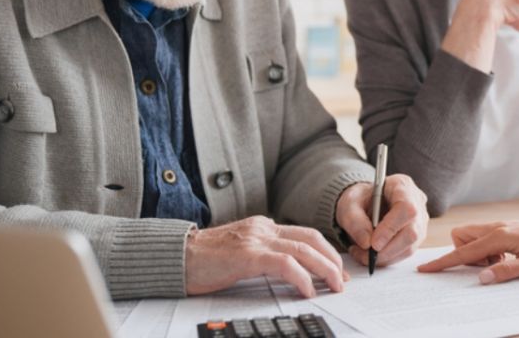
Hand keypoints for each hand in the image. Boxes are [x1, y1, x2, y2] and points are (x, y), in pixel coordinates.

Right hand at [185, 216, 346, 297]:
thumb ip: (262, 255)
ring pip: (304, 250)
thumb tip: (288, 272)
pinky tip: (308, 291)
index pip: (304, 234)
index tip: (337, 269)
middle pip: (311, 239)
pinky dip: (302, 278)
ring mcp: (256, 240)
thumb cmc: (203, 260)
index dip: (325, 251)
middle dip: (333, 260)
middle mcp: (263, 228)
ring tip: (335, 286)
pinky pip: (285, 264)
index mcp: (262, 227)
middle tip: (343, 280)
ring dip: (325, 269)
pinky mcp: (248, 255)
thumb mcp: (239, 252)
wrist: (175, 256)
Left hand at [335, 174, 427, 267]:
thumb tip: (366, 243)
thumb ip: (355, 220)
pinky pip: (405, 252)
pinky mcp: (416, 237)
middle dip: (388, 249)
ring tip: (363, 255)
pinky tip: (371, 255)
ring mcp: (419, 221)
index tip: (373, 243)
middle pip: (412, 231)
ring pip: (410, 246)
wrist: (364, 204)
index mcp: (402, 185)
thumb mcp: (349, 204)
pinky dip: (387, 258)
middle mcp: (416, 203)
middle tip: (366, 255)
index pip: (406, 208)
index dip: (391, 228)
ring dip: (386, 257)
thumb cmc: (359, 199)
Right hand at [416, 221, 518, 283]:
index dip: (444, 262)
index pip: (464, 250)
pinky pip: (486, 239)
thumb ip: (505, 271)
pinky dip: (488, 251)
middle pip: (462, 236)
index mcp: (501, 236)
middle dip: (463, 254)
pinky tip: (507, 259)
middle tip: (486, 267)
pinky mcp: (509, 229)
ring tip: (500, 264)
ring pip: (473, 237)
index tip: (426, 269)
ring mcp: (504, 226)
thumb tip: (480, 277)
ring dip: (477, 254)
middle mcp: (499, 227)